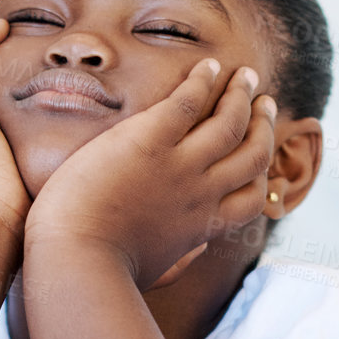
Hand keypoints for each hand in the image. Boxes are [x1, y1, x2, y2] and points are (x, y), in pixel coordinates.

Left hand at [23, 58, 276, 290]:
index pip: (252, 198)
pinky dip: (203, 80)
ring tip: (245, 75)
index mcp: (202, 226)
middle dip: (263, 126)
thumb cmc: (103, 273)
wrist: (75, 262)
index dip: (262, 173)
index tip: (260, 153)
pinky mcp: (148, 141)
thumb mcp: (156, 271)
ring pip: (230, 122)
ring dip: (242, 95)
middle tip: (264, 103)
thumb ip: (181, 260)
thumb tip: (197, 250)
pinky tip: (208, 65)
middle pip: (253, 155)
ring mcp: (179, 166)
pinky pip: (188, 101)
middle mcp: (201, 194)